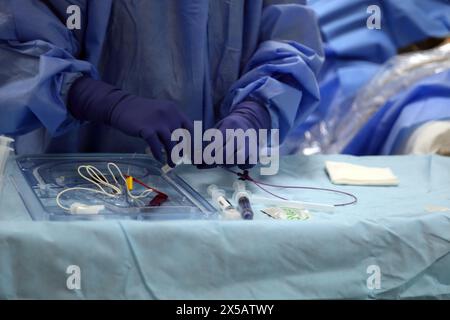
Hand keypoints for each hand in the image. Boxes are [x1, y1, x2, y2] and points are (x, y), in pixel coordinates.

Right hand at [68, 77, 192, 165]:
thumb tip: (185, 144)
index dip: (194, 143)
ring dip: (173, 157)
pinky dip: (158, 154)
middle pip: (182, 138)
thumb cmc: (145, 113)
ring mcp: (158, 122)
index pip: (191, 129)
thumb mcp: (163, 113)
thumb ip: (174, 124)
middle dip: (184, 152)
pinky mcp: (146, 129)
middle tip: (183, 161)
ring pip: (171, 144)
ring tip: (172, 164)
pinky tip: (159, 160)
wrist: (122, 107)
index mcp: (176, 112)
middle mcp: (170, 115)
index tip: (194, 155)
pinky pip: (156, 145)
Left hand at [197, 101, 270, 169]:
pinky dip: (242, 166)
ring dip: (229, 163)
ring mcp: (250, 144)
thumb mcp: (217, 128)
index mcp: (229, 127)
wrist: (248, 121)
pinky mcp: (256, 151)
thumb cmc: (228, 127)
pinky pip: (249, 164)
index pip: (216, 145)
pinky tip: (237, 161)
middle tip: (214, 160)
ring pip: (238, 159)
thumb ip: (208, 141)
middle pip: (225, 154)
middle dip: (217, 160)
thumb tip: (198, 160)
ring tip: (225, 161)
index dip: (208, 155)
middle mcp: (240, 135)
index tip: (204, 159)